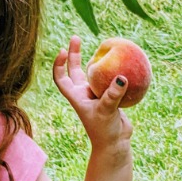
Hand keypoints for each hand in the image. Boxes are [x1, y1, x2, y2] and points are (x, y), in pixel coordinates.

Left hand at [52, 36, 132, 150]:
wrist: (115, 144)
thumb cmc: (105, 131)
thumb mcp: (108, 112)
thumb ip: (113, 95)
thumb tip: (121, 78)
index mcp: (76, 97)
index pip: (60, 79)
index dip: (58, 65)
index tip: (62, 51)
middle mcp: (84, 94)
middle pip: (74, 70)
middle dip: (73, 53)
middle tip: (75, 37)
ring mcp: (97, 95)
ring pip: (94, 73)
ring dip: (95, 60)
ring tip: (101, 45)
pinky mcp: (110, 97)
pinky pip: (110, 80)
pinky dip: (115, 71)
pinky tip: (123, 62)